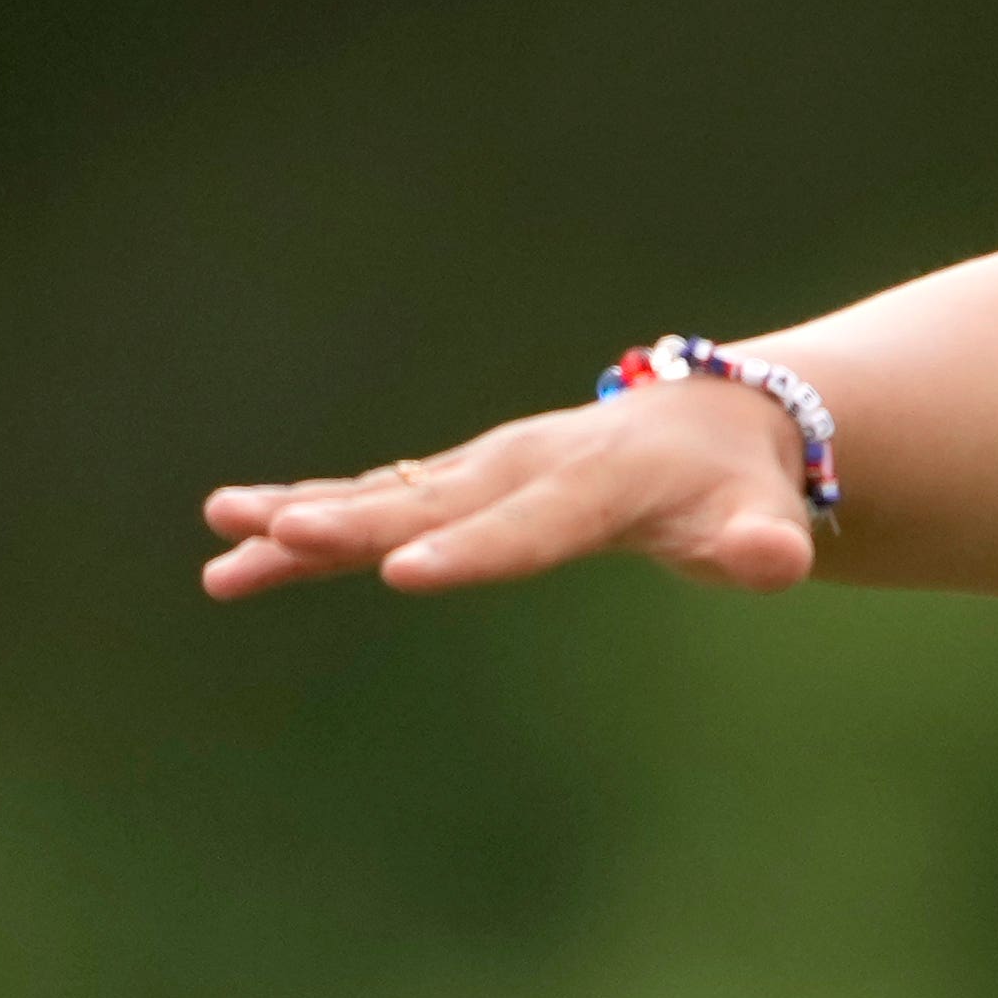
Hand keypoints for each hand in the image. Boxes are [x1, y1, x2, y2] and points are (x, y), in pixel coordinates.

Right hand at [201, 376, 817, 598]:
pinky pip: (376, 501)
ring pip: (386, 498)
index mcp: (601, 485)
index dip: (473, 550)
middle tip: (277, 536)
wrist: (717, 425)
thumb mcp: (765, 522)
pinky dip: (307, 518)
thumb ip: (766, 545)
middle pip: (435, 504)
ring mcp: (485, 470)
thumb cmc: (741, 491)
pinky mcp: (458, 485)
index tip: (404, 572)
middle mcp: (529, 467)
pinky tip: (232, 541)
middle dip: (355, 524)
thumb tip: (775, 560)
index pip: (533, 528)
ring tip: (222, 534)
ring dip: (304, 516)